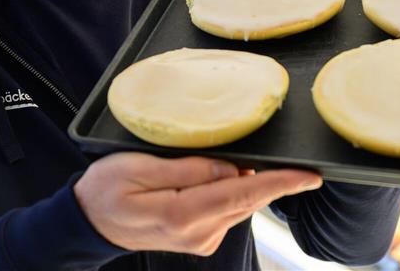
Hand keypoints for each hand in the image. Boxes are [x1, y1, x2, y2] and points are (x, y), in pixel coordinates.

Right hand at [73, 152, 321, 254]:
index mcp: (181, 214)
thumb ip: (187, 168)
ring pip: (240, 204)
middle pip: (247, 199)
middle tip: (297, 160)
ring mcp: (201, 240)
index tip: (311, 176)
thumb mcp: (137, 167)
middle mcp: (199, 234)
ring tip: (250, 160)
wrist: (88, 222)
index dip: (279, 183)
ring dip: (251, 182)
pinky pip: (228, 209)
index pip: (240, 194)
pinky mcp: (201, 238)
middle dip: (274, 179)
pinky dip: (235, 191)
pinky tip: (226, 175)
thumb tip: (230, 168)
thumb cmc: (106, 187)